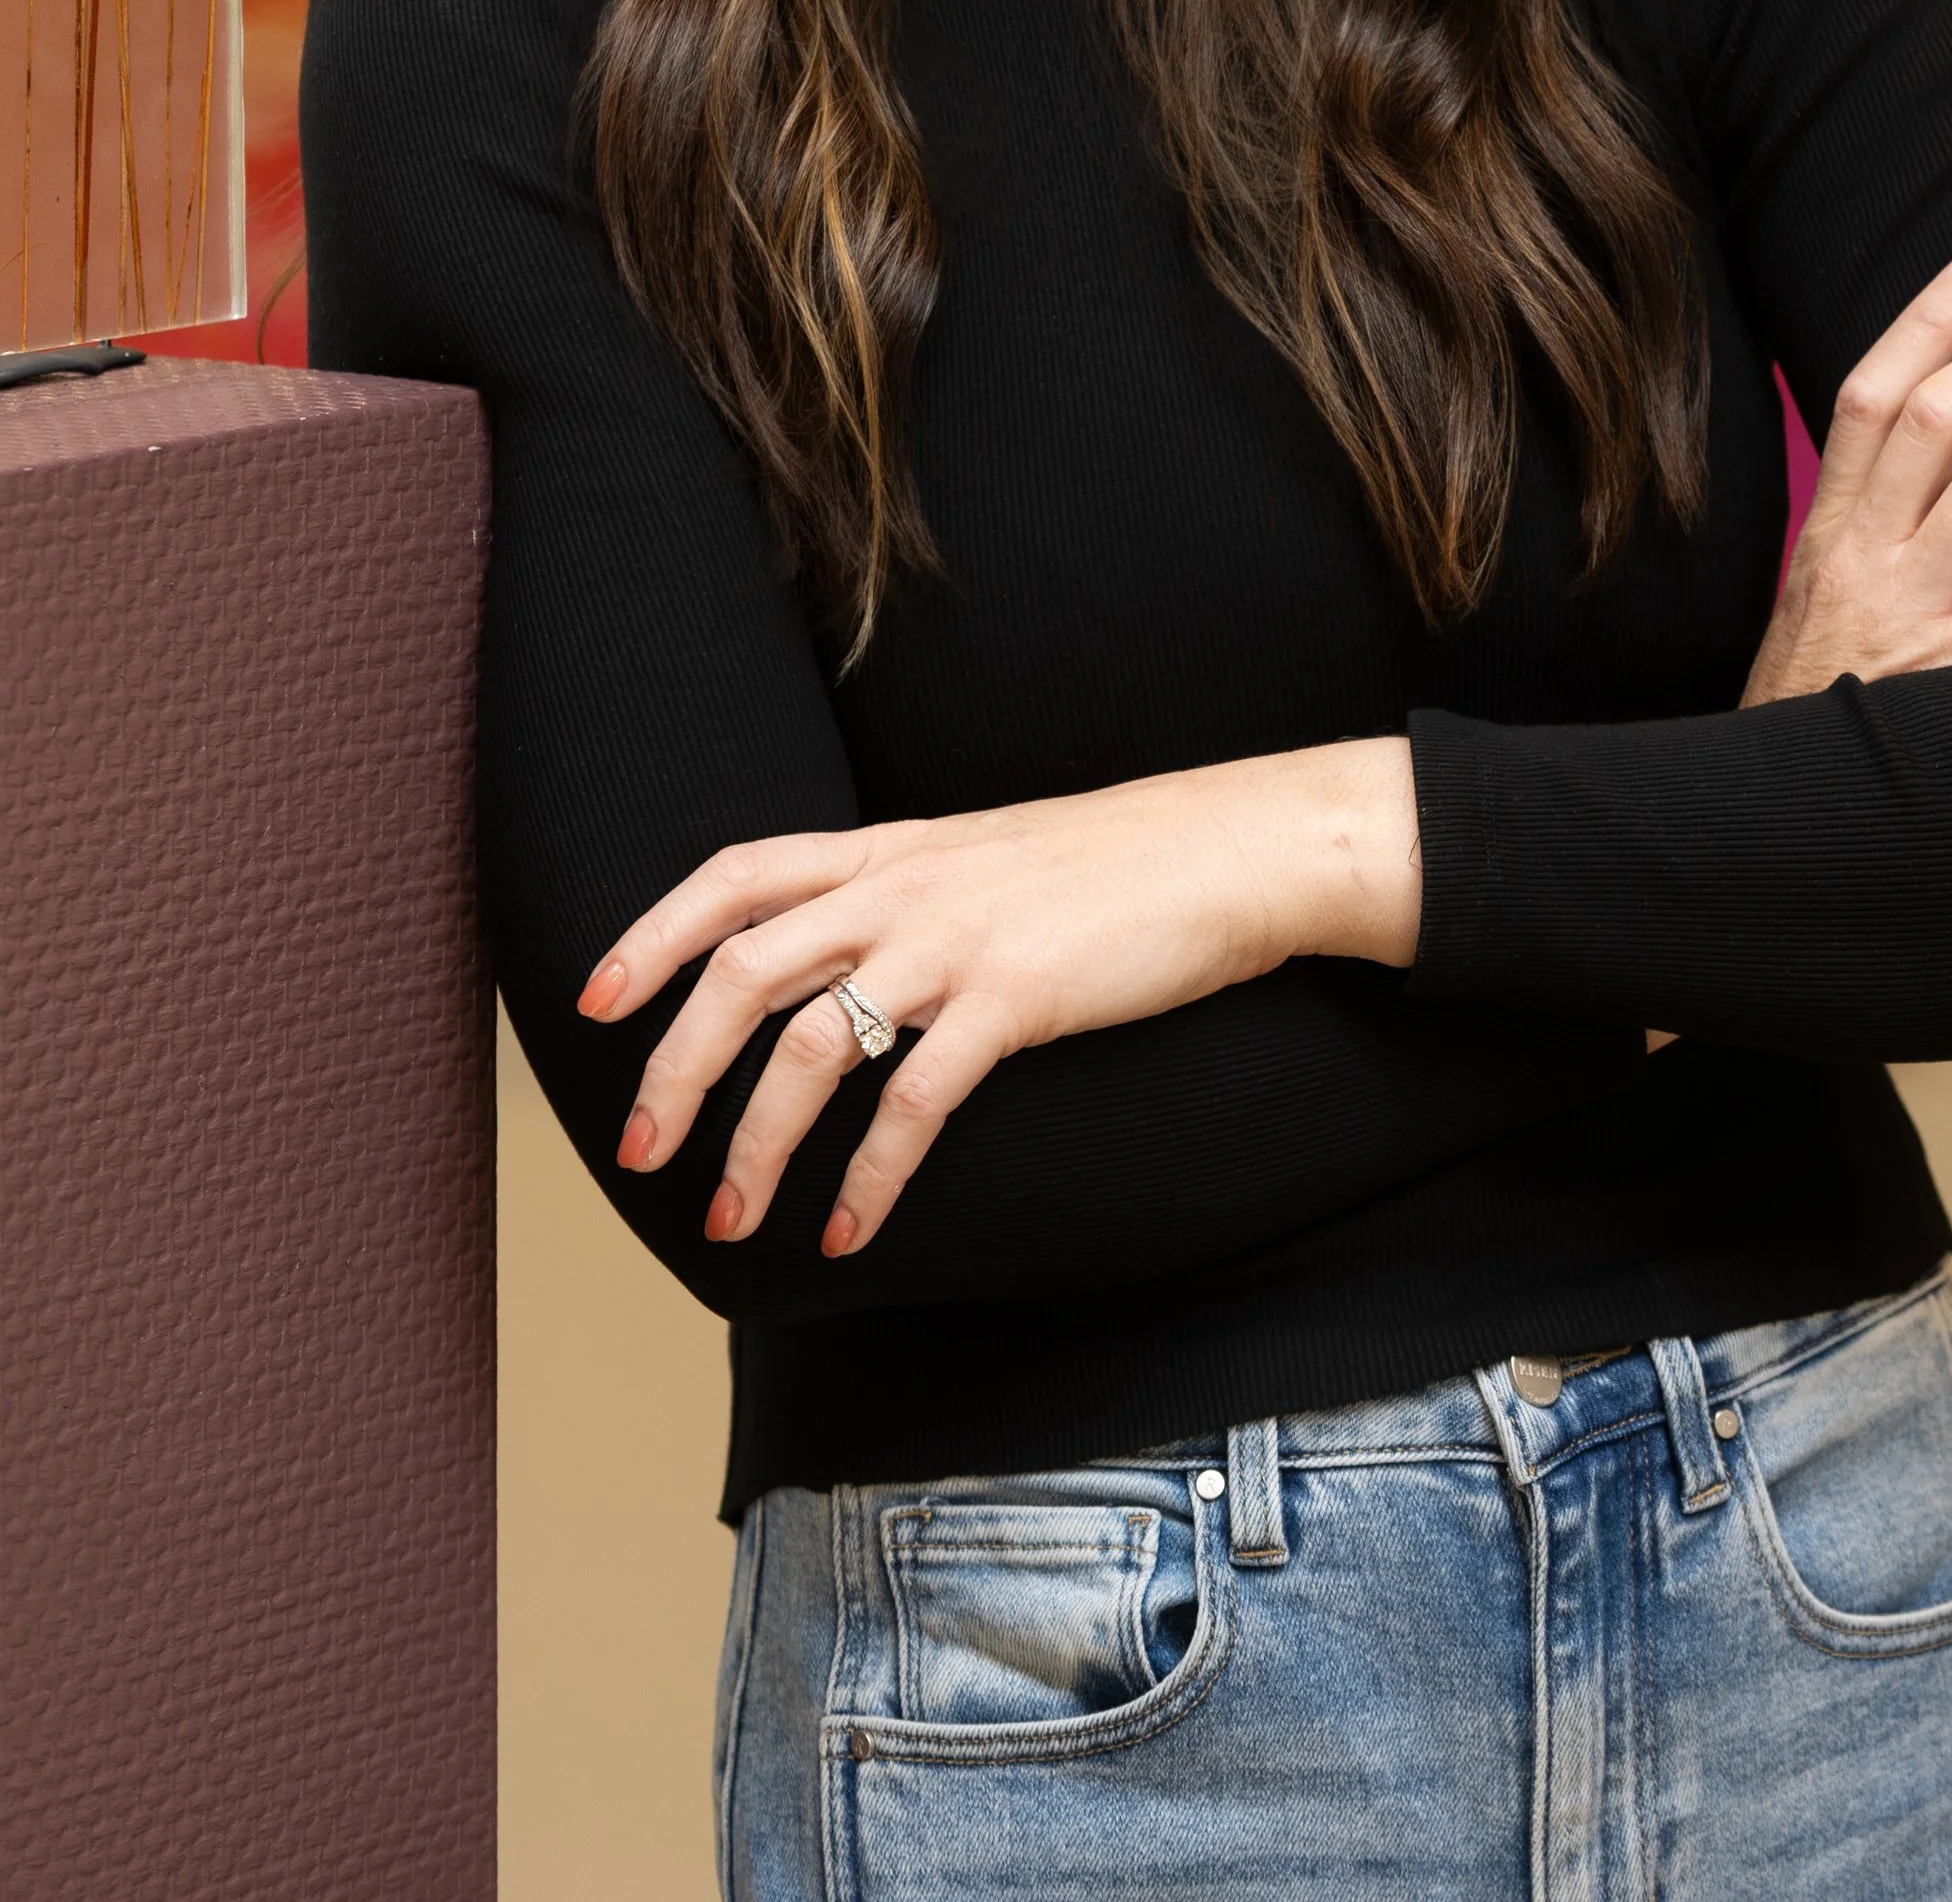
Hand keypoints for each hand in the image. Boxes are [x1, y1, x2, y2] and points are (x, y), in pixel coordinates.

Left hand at [578, 737, 1420, 1259]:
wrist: (1228, 852)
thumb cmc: (1111, 865)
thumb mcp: (984, 858)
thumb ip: (906, 894)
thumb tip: (841, 957)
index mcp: (888, 846)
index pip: (735, 875)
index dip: (654, 934)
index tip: (596, 1000)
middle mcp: (902, 885)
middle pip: (741, 971)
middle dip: (674, 1067)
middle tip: (640, 1150)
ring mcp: (954, 939)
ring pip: (808, 1046)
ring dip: (755, 1144)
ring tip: (731, 1221)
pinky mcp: (1013, 998)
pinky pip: (913, 1102)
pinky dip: (866, 1178)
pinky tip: (848, 1231)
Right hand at [1743, 243, 1951, 711]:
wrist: (1780, 828)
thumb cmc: (1814, 717)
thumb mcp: (1814, 608)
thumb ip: (1867, 532)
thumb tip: (1936, 456)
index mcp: (1826, 532)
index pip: (1868, 394)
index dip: (1929, 316)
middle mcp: (1858, 557)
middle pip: (1935, 417)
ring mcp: (1906, 615)